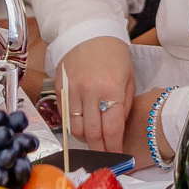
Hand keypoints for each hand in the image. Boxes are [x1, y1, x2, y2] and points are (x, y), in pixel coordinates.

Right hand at [61, 36, 135, 151]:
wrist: (88, 32)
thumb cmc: (113, 54)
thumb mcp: (128, 78)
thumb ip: (124, 105)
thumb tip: (118, 130)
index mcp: (111, 88)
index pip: (111, 128)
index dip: (114, 146)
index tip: (118, 154)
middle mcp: (90, 91)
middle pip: (92, 133)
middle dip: (100, 149)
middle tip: (106, 155)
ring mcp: (72, 91)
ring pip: (76, 129)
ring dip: (86, 139)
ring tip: (95, 140)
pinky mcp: (60, 90)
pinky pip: (66, 117)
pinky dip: (74, 125)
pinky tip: (83, 125)